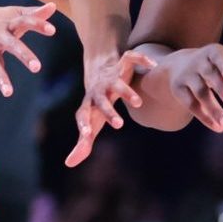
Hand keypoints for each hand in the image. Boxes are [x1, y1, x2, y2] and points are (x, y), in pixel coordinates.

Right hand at [0, 2, 56, 106]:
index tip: (52, 30)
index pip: (26, 21)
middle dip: (24, 55)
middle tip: (37, 67)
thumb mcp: (12, 13)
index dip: (38, 24)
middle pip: (12, 45)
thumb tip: (54, 5)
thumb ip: (34, 13)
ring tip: (9, 93)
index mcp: (8, 23)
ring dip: (0, 78)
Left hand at [66, 49, 156, 167]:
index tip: (87, 134)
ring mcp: (111, 77)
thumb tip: (68, 163)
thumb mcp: (90, 122)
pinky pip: (131, 58)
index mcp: (89, 104)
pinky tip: (154, 66)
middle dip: (109, 112)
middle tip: (119, 126)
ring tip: (137, 104)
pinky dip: (142, 59)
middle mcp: (99, 90)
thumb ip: (83, 143)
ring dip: (126, 92)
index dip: (84, 123)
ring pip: (118, 83)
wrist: (99, 69)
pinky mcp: (122, 64)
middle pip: (101, 101)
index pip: (83, 114)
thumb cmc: (96, 103)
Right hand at [162, 44, 222, 132]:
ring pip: (201, 93)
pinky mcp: (178, 89)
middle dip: (221, 88)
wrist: (181, 65)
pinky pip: (192, 105)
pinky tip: (218, 128)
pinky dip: (205, 118)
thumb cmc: (215, 65)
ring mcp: (186, 75)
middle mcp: (198, 62)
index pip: (218, 56)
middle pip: (210, 75)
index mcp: (213, 52)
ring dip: (215, 110)